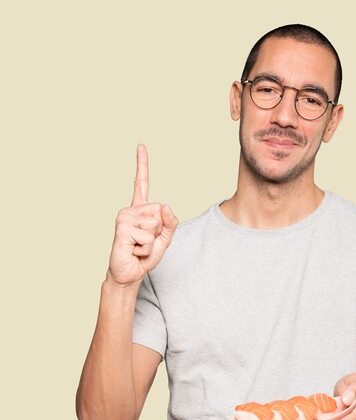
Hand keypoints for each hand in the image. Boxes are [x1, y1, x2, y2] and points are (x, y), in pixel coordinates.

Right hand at [107, 144, 178, 286]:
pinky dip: (146, 248)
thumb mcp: (165, 239)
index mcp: (140, 209)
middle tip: (145, 242)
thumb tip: (164, 206)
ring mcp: (124, 217)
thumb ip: (170, 222)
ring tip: (139, 246)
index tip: (140, 146)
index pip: (141, 183)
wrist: (130, 273)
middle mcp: (130, 210)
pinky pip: (148, 236)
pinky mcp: (122, 228)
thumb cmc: (145, 256)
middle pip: (161, 211)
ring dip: (153, 241)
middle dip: (160, 232)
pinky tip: (134, 250)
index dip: (142, 164)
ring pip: (155, 224)